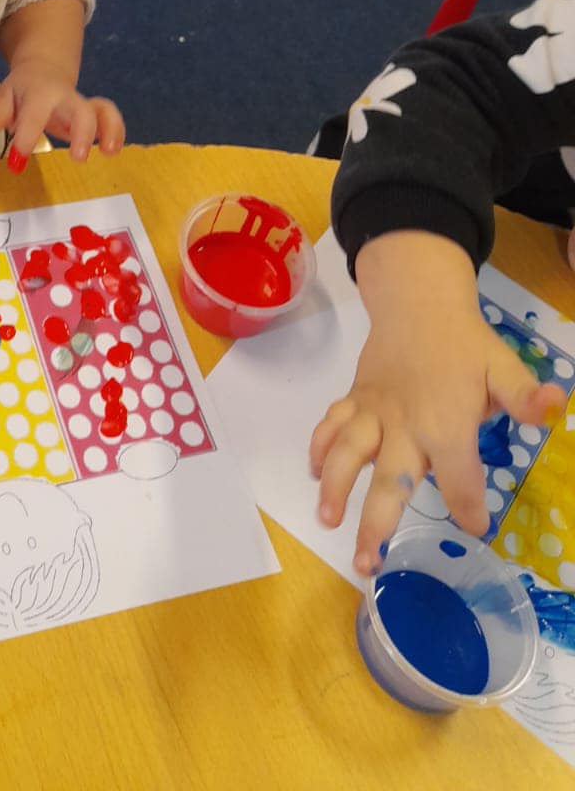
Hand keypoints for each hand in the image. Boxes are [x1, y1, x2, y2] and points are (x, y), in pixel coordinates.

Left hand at [0, 60, 124, 170]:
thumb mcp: (5, 98)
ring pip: (102, 110)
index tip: (17, 162)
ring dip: (109, 130)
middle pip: (79, 109)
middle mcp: (64, 97)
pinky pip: (111, 117)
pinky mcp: (94, 112)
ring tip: (108, 152)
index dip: (27, 137)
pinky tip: (112, 151)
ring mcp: (82, 103)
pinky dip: (116, 132)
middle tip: (77, 158)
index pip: (34, 115)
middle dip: (81, 132)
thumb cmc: (22, 90)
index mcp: (39, 94)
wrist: (44, 69)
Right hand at [309, 231, 564, 574]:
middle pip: (387, 481)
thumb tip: (556, 408)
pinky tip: (315, 474)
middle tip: (367, 564)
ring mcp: (373, 412)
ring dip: (335, 489)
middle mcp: (403, 425)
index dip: (468, 509)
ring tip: (327, 521)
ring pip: (347, 453)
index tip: (476, 529)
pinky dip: (319, 448)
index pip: (458, 481)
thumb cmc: (465, 342)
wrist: (417, 301)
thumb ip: (523, 395)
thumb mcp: (502, 366)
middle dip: (374, 524)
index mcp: (444, 424)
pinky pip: (330, 425)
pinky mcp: (354, 400)